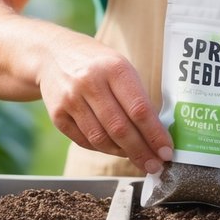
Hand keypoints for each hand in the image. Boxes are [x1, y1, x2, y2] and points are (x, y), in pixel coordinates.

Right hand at [37, 37, 173, 173]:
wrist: (53, 54)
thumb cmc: (97, 63)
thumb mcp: (120, 67)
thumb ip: (137, 97)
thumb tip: (156, 134)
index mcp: (114, 68)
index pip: (139, 109)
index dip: (155, 135)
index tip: (166, 151)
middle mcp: (90, 83)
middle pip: (120, 128)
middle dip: (141, 151)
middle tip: (155, 165)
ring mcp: (71, 99)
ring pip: (101, 139)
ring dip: (123, 153)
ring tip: (138, 159)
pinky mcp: (57, 115)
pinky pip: (85, 141)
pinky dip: (103, 149)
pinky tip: (116, 150)